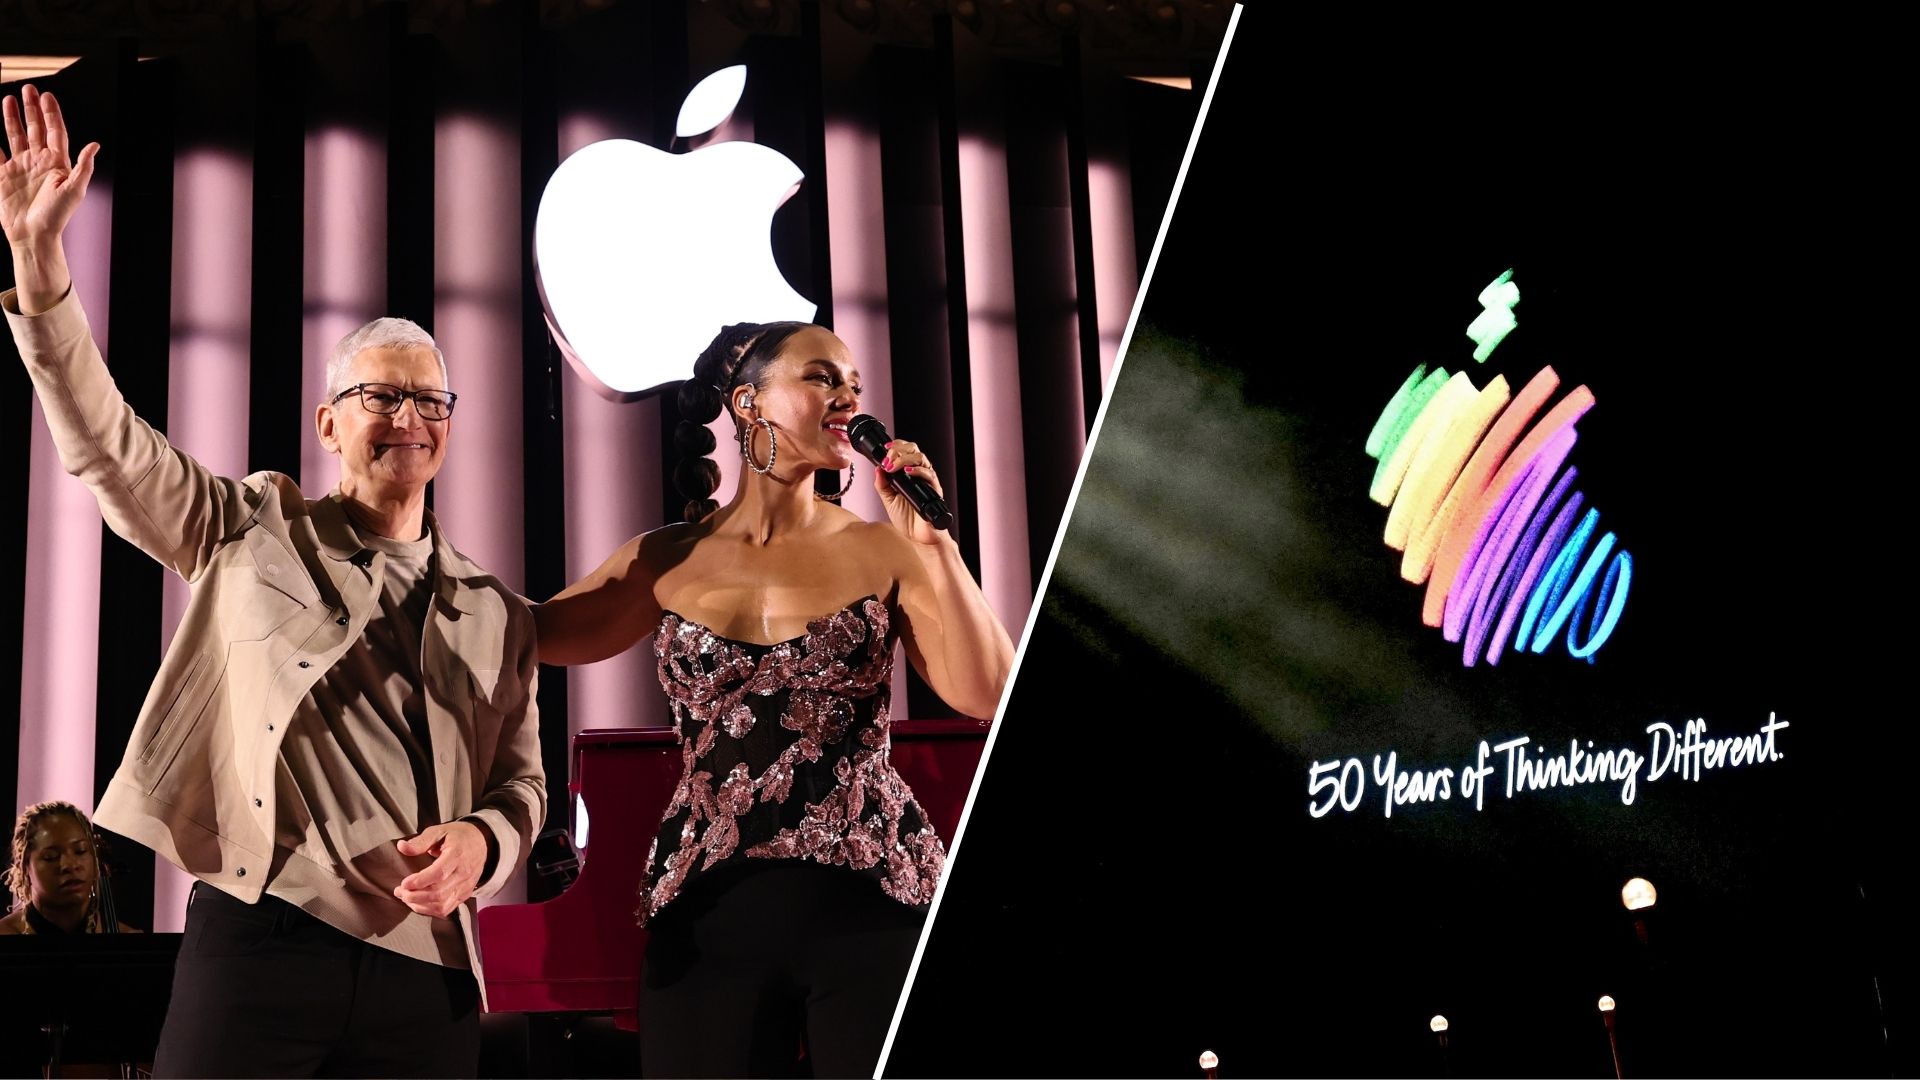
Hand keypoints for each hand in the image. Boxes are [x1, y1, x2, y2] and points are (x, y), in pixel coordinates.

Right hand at [1, 85, 98, 250]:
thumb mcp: (74, 190)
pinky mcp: (4, 176)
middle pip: (36, 129)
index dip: (52, 114)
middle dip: (32, 109)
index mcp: (57, 163)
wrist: (33, 235)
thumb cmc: (56, 216)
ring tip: (8, 98)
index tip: (47, 96)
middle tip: (28, 89)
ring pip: (16, 136)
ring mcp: (21, 167)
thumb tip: (95, 145)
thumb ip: (84, 166)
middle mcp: (39, 162)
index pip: (56, 132)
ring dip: (12, 118)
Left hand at [393, 820, 488, 917]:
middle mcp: (463, 873)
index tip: (404, 883)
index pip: (439, 874)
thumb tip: (401, 847)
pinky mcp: (465, 894)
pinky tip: (418, 903)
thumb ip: (420, 841)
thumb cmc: (459, 836)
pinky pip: (446, 909)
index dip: (419, 881)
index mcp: (457, 855)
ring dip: (419, 905)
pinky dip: (429, 910)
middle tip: (400, 891)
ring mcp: (465, 886)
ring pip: (441, 905)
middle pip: (438, 893)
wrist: (482, 843)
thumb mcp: (439, 831)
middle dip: (414, 896)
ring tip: (406, 897)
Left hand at [872, 438, 949, 546]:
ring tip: (892, 466)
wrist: (918, 538)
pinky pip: (929, 475)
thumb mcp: (888, 500)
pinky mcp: (934, 490)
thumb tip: (877, 469)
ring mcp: (927, 481)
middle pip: (914, 450)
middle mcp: (919, 475)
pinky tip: (907, 472)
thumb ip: (882, 485)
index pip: (905, 451)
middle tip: (888, 458)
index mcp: (908, 475)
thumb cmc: (907, 521)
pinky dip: (918, 471)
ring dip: (904, 459)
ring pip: (921, 458)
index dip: (896, 446)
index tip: (885, 448)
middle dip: (899, 449)